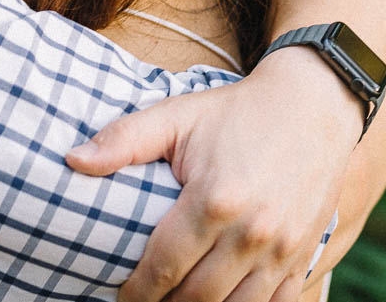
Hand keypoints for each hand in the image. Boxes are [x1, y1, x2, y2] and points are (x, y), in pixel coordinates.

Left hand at [66, 47, 362, 301]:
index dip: (136, 291)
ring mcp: (283, 249)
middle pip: (197, 298)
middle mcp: (251, 232)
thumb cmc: (236, 112)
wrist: (312, 104)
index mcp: (214, 200)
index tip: (121, 295)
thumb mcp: (177, 115)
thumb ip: (123, 139)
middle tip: (145, 301)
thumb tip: (72, 160)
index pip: (163, 267)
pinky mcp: (305, 254)